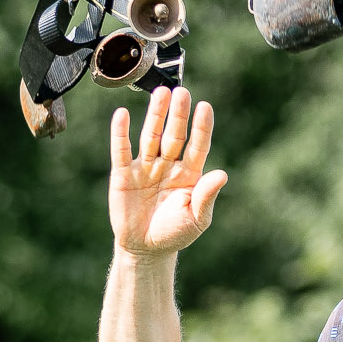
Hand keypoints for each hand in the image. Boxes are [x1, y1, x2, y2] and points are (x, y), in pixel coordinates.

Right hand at [109, 87, 227, 254]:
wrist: (146, 249)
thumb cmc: (174, 234)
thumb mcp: (196, 219)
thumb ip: (207, 197)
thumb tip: (222, 175)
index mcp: (189, 175)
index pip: (197, 146)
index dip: (201, 127)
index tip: (205, 107)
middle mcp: (168, 166)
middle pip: (174, 135)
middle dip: (178, 115)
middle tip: (182, 92)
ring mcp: (146, 167)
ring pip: (150, 136)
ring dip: (155, 115)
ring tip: (160, 93)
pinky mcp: (124, 174)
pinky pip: (122, 150)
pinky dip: (120, 132)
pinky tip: (122, 114)